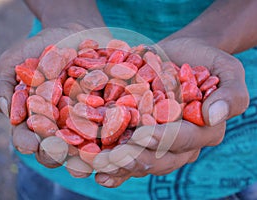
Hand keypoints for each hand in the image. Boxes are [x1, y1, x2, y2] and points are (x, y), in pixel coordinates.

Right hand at [0, 26, 110, 167]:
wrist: (72, 34)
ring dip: (87, 153)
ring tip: (91, 156)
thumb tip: (3, 108)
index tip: (30, 143)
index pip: (26, 137)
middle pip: (56, 148)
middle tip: (61, 154)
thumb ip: (2, 84)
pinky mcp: (106, 113)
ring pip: (84, 144)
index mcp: (34, 121)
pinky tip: (117, 135)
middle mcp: (59, 127)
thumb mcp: (13, 61)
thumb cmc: (39, 49)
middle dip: (57, 154)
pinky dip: (113, 129)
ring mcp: (84, 122)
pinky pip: (111, 124)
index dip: (26, 141)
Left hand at [92, 37, 248, 187]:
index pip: (185, 140)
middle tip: (114, 155)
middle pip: (161, 159)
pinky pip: (129, 158)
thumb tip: (214, 116)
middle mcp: (182, 145)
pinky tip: (99, 173)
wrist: (180, 56)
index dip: (164, 139)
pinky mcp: (142, 140)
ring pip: (142, 163)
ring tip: (99, 165)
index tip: (143, 135)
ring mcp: (160, 145)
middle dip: (137, 158)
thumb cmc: (205, 61)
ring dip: (120, 166)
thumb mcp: (228, 70)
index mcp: (204, 131)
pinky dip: (115, 168)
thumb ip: (231, 94)